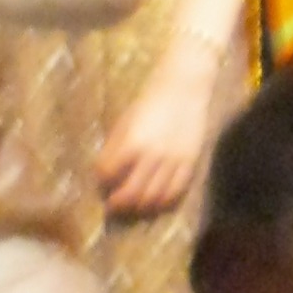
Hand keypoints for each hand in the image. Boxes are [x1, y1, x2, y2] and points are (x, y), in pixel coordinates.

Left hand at [98, 40, 220, 216]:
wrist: (185, 86)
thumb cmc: (151, 99)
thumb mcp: (126, 119)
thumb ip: (116, 146)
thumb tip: (106, 172)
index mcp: (132, 142)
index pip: (108, 172)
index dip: (102, 180)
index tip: (102, 182)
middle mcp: (152, 155)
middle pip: (130, 193)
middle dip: (118, 203)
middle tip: (112, 205)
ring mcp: (173, 161)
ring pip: (153, 198)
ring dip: (139, 206)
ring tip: (133, 205)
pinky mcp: (190, 163)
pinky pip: (176, 192)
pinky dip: (163, 202)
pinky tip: (155, 202)